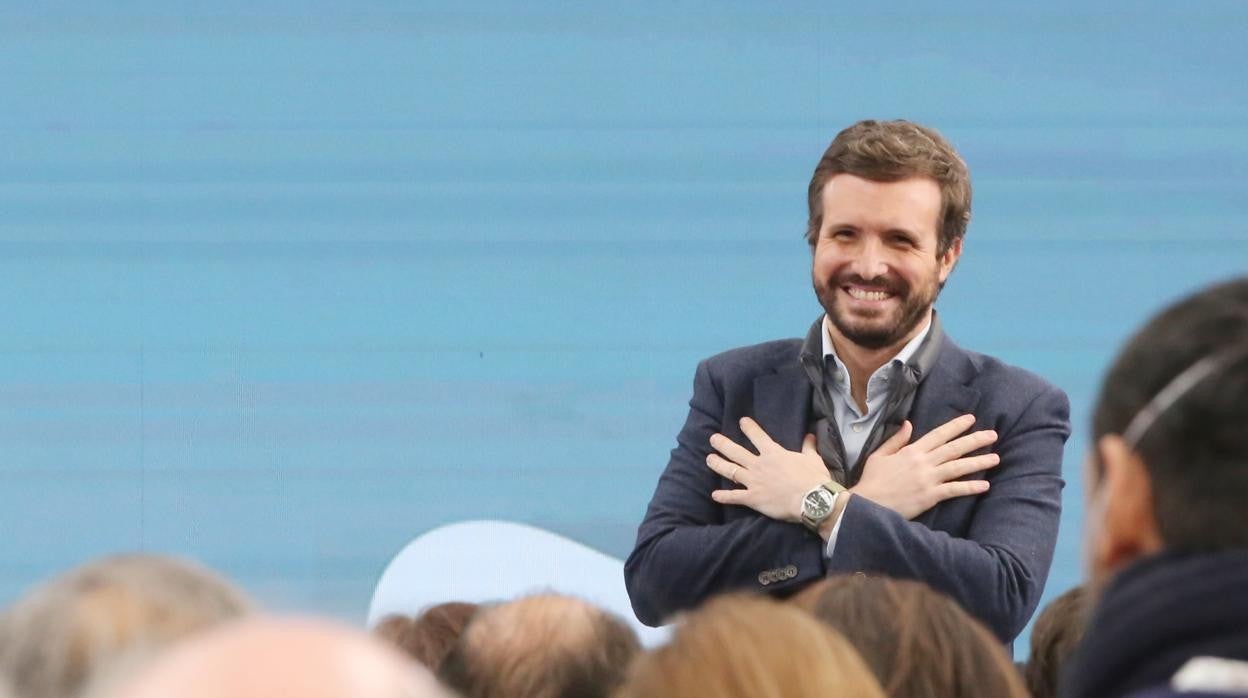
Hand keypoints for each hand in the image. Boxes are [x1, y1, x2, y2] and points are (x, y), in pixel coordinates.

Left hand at [704, 417, 829, 522]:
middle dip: (723, 444)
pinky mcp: (753, 498)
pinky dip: (724, 497)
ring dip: (718, 464)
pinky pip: (735, 497)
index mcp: (773, 453)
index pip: (757, 436)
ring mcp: (754, 481)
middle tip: (713, 439)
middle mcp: (759, 465)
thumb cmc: (813, 478)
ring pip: (731, 471)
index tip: (741, 421)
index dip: (748, 428)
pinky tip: (714, 496)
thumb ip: (808, 447)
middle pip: (736, 452)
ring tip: (709, 459)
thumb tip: (810, 435)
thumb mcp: (813, 459)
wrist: (812, 500)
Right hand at [851, 414, 999, 519]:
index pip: (938, 435)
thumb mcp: (879, 455)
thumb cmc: (871, 480)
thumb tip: (909, 424)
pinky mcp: (930, 496)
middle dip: (974, 440)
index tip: (971, 419)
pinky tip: (984, 485)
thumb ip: (896, 440)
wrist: (867, 504)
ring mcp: (928, 479)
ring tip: (995, 458)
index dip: (956, 426)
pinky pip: (954, 490)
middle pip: (954, 448)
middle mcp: (923, 462)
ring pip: (958, 467)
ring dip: (978, 462)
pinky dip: (970, 487)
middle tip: (993, 434)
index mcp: (911, 451)